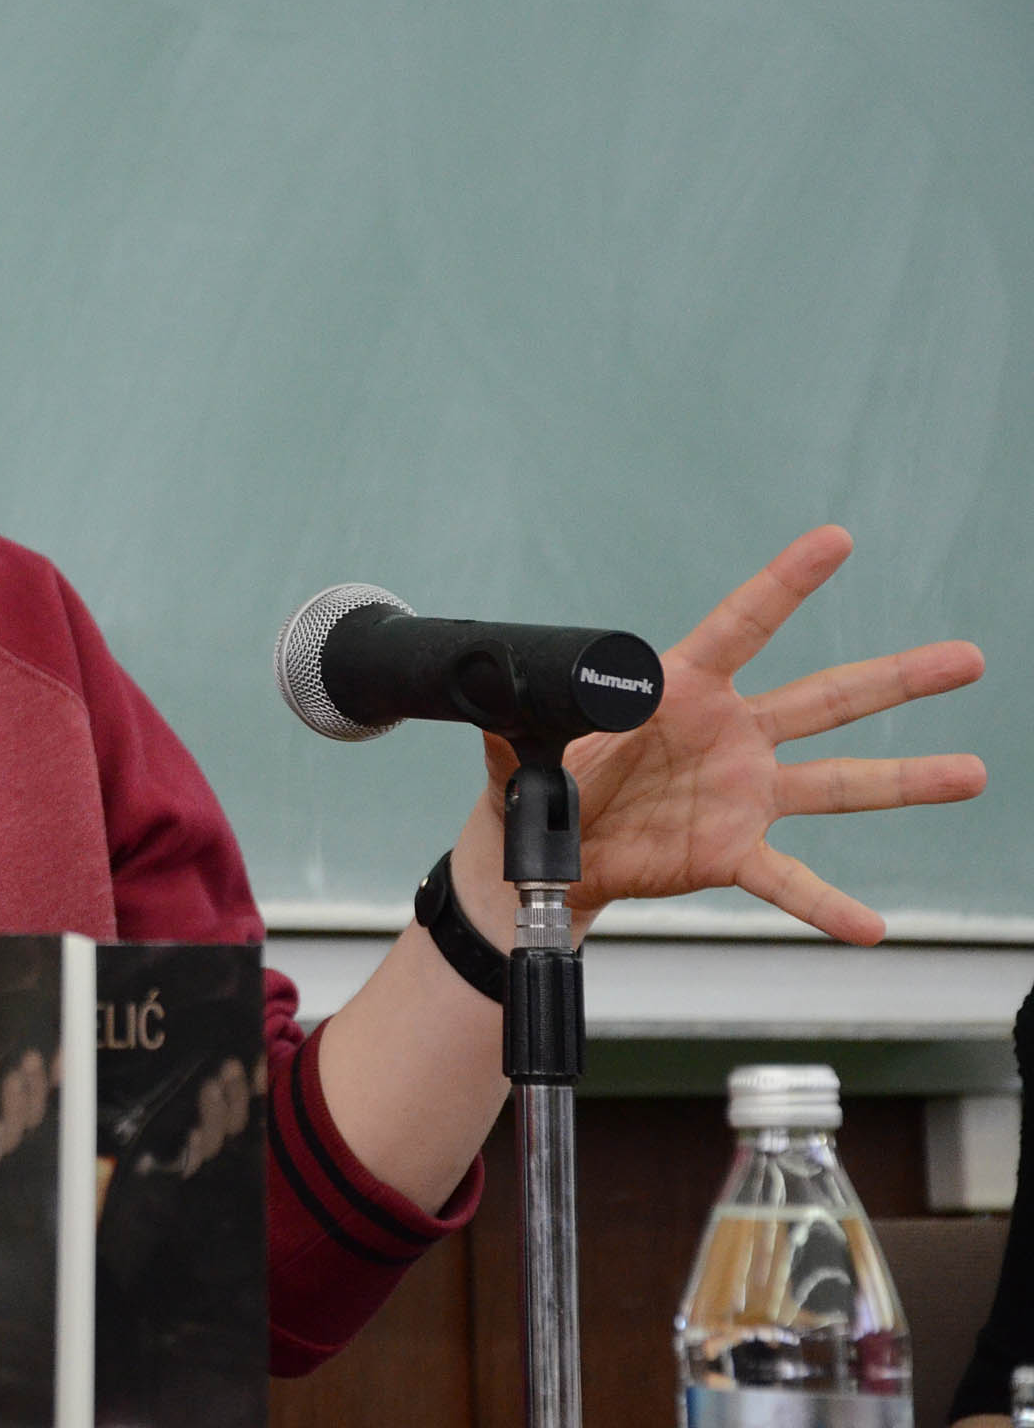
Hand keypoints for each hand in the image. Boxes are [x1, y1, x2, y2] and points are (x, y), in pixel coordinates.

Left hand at [495, 526, 984, 943]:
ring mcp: (741, 793)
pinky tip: (870, 926)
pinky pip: (788, 881)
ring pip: (838, 783)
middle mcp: (730, 734)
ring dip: (905, 781)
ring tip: (971, 773)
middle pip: (827, 698)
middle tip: (967, 658)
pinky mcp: (731, 850)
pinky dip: (827, 905)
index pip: (741, 626)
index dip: (786, 584)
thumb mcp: (522, 738)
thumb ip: (520, 712)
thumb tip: (497, 692)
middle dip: (898, 679)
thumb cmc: (543, 777)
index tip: (834, 541)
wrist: (545, 851)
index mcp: (682, 689)